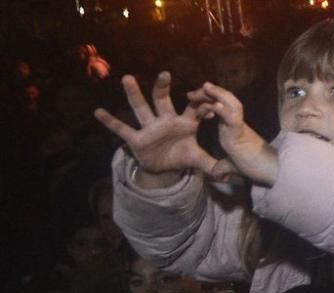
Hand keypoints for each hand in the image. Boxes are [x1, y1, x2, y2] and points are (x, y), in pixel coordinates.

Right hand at [94, 72, 217, 186]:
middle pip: (163, 100)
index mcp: (184, 123)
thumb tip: (230, 173)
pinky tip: (98, 112)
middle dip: (163, 87)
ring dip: (134, 94)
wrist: (165, 168)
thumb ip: (214, 163)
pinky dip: (110, 122)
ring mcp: (150, 128)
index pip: (194, 109)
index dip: (203, 105)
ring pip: (141, 107)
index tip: (211, 103)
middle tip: (165, 73)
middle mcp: (166, 120)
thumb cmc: (182, 156)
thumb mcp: (199, 160)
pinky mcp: (137, 139)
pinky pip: (122, 129)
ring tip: (127, 78)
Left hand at [188, 82, 276, 185]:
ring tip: (206, 86)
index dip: (209, 101)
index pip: (221, 108)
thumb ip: (223, 166)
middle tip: (190, 93)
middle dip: (209, 94)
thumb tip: (216, 173)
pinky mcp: (242, 135)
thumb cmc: (257, 168)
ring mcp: (240, 128)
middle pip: (225, 101)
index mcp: (234, 129)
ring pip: (232, 104)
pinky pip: (233, 119)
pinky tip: (215, 104)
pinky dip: (224, 111)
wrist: (272, 172)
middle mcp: (237, 125)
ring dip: (218, 94)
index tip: (194, 100)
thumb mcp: (233, 166)